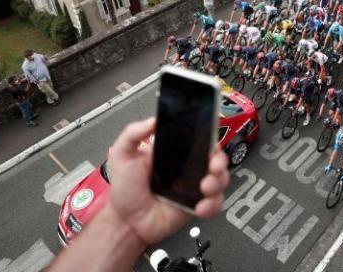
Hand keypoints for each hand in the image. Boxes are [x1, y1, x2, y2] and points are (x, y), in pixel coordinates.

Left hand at [105, 117, 229, 246]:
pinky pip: (214, 203)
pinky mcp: (196, 205)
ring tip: (205, 187)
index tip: (209, 143)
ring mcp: (193, 187)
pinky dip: (212, 204)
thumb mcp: (122, 155)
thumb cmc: (125, 190)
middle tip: (213, 166)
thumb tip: (154, 120)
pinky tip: (200, 206)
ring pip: (220, 179)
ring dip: (218, 182)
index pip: (198, 140)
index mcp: (174, 153)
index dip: (208, 140)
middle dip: (219, 161)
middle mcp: (187, 168)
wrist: (126, 221)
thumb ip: (133, 133)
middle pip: (215, 159)